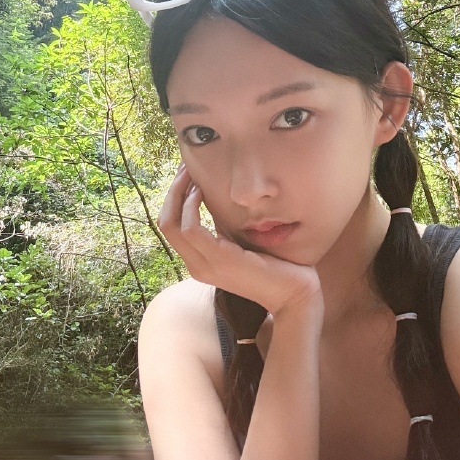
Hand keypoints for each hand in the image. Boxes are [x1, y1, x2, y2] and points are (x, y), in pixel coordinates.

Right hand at [157, 165, 323, 318]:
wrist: (294, 293)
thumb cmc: (274, 265)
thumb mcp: (240, 241)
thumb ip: (223, 227)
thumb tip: (214, 197)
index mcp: (199, 261)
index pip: (171, 225)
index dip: (174, 196)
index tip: (185, 173)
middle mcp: (196, 265)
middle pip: (165, 222)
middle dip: (172, 190)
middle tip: (184, 166)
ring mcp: (205, 265)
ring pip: (171, 224)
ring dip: (179, 192)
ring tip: (191, 172)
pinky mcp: (220, 260)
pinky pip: (191, 228)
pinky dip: (191, 205)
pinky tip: (202, 190)